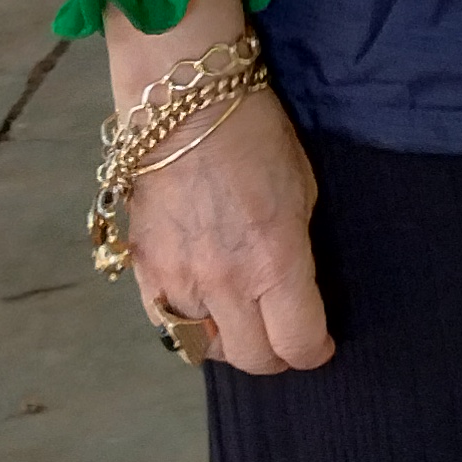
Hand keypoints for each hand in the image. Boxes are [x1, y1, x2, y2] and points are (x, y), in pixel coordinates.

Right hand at [109, 0, 330, 372]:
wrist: (183, 102)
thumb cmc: (256, 135)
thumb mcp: (302, 192)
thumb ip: (296, 251)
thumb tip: (294, 287)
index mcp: (274, 262)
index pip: (298, 344)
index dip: (315, 350)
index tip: (320, 342)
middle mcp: (224, 284)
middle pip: (253, 359)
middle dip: (276, 354)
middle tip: (282, 334)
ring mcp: (177, 280)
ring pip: (205, 349)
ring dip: (228, 341)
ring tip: (239, 320)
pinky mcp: (141, 270)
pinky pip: (165, 324)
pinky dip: (186, 326)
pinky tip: (200, 306)